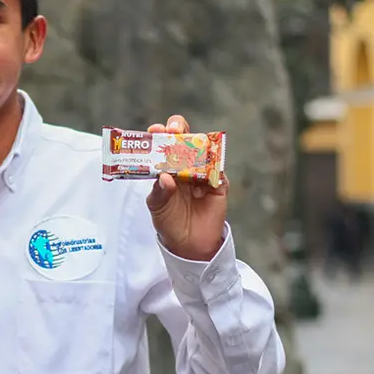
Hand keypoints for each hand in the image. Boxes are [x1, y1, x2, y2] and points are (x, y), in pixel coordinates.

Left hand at [145, 115, 228, 260]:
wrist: (189, 244)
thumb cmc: (169, 221)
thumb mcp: (157, 207)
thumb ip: (159, 192)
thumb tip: (164, 177)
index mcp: (167, 166)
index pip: (164, 143)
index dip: (160, 133)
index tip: (155, 130)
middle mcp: (185, 165)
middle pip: (185, 138)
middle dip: (179, 129)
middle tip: (173, 130)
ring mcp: (203, 173)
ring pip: (203, 150)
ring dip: (197, 147)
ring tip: (186, 151)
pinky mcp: (219, 184)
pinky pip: (218, 172)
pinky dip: (211, 173)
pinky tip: (201, 184)